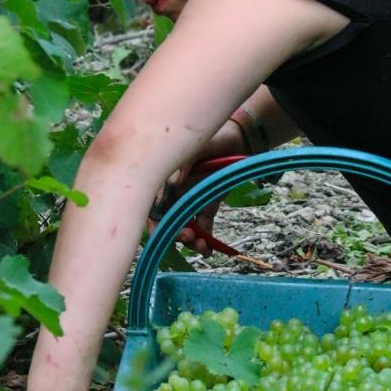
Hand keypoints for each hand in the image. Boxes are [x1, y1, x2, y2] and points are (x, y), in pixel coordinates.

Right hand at [150, 118, 246, 256]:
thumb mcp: (197, 146)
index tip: (159, 233)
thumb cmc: (213, 139)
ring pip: (184, 227)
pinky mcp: (208, 206)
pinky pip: (203, 227)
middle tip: (186, 236)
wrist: (237, 138)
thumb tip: (174, 181)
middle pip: (168, 220)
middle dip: (173, 234)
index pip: (153, 204)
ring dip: (189, 241)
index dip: (153, 221)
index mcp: (167, 179)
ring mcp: (191, 201)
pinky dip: (205, 241)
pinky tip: (208, 251)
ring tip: (201, 244)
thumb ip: (183, 161)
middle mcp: (176, 193)